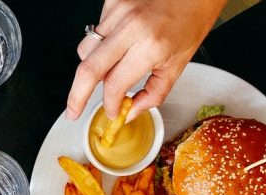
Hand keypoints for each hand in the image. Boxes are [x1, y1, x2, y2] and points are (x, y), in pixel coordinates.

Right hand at [66, 0, 225, 119]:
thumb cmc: (192, 21)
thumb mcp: (178, 64)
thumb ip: (153, 93)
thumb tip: (130, 112)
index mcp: (150, 46)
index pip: (115, 84)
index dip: (110, 104)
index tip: (112, 111)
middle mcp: (130, 27)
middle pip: (88, 69)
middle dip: (76, 96)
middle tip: (73, 112)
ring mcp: (118, 11)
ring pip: (86, 50)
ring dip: (91, 67)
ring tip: (107, 70)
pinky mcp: (112, 1)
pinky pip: (96, 32)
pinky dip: (101, 44)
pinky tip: (119, 42)